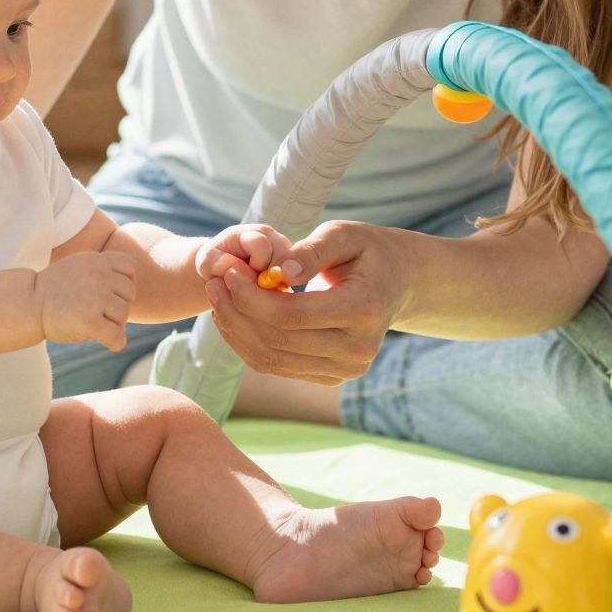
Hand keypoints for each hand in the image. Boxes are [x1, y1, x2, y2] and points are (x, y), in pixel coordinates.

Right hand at [37, 250, 137, 349]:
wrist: (28, 304)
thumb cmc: (54, 289)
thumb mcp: (80, 266)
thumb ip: (103, 269)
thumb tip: (130, 290)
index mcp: (97, 261)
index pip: (130, 268)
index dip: (124, 282)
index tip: (109, 293)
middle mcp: (99, 276)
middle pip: (129, 294)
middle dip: (118, 305)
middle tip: (98, 312)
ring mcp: (95, 298)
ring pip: (124, 315)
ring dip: (113, 323)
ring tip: (94, 323)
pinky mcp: (90, 321)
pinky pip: (118, 337)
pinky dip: (115, 343)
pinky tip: (104, 341)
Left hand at [204, 221, 406, 384]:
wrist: (397, 282)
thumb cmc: (366, 251)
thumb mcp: (344, 234)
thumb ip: (312, 250)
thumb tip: (280, 272)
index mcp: (364, 310)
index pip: (291, 315)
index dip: (250, 297)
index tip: (227, 272)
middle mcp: (358, 349)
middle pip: (277, 341)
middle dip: (237, 311)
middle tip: (214, 282)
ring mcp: (346, 369)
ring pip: (271, 359)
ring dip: (236, 330)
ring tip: (218, 298)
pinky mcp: (332, 377)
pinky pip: (277, 366)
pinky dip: (248, 343)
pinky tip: (235, 315)